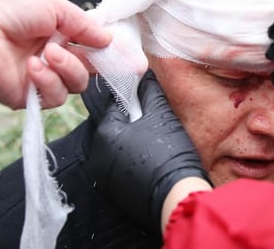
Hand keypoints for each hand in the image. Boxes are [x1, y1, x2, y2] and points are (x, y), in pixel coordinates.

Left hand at [0, 0, 110, 108]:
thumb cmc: (3, 6)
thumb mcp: (54, 6)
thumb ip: (85, 26)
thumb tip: (108, 40)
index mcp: (56, 30)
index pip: (92, 46)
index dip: (110, 52)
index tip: (130, 59)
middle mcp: (50, 53)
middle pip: (89, 69)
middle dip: (98, 63)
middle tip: (100, 56)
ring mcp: (39, 76)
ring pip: (75, 85)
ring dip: (67, 68)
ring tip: (47, 53)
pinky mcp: (27, 95)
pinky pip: (54, 97)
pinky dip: (48, 81)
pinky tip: (33, 67)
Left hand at [88, 72, 209, 234]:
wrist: (178, 196)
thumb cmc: (170, 153)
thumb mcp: (161, 114)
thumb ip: (148, 91)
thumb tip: (142, 76)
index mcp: (104, 134)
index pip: (116, 106)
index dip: (135, 104)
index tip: (150, 108)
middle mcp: (96, 156)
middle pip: (115, 129)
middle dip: (133, 125)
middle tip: (156, 129)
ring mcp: (103, 178)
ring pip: (118, 150)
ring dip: (133, 146)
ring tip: (156, 149)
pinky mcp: (113, 194)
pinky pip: (120, 169)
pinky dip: (133, 165)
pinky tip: (152, 166)